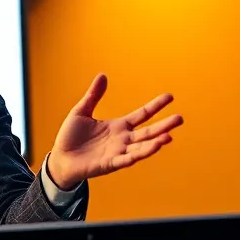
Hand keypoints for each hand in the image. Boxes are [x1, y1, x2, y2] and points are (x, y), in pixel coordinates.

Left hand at [47, 74, 182, 189]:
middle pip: (147, 132)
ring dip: (154, 143)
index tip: (170, 96)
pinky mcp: (109, 164)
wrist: (60, 158)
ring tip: (169, 136)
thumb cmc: (70, 137)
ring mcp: (118, 152)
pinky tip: (150, 149)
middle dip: (163, 126)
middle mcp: (122, 140)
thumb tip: (103, 75)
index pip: (142, 115)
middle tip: (180, 118)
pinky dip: (138, 154)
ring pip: (141, 148)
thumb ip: (93, 95)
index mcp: (118, 126)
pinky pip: (127, 159)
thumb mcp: (81, 111)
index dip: (155, 106)